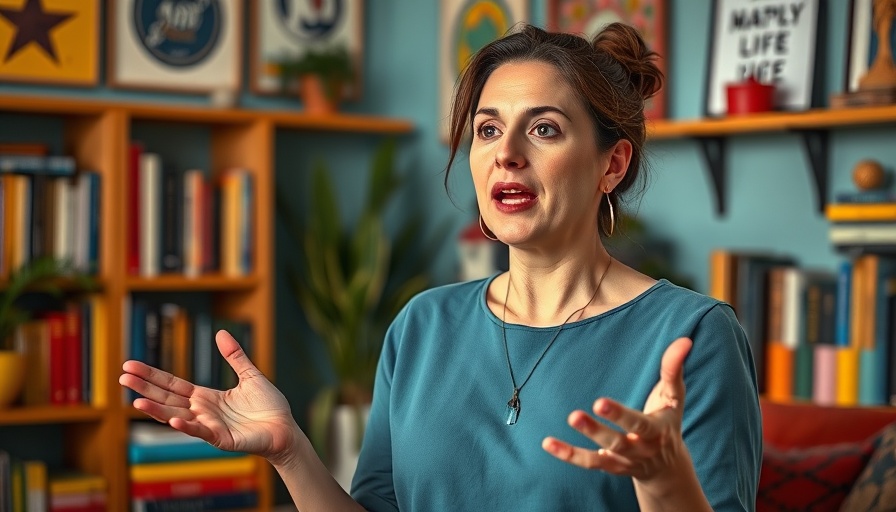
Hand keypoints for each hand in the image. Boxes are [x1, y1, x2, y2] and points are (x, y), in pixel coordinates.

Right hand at [119, 330, 300, 466]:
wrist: (286, 429)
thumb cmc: (268, 406)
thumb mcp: (250, 375)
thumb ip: (235, 356)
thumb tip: (220, 332)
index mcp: (206, 397)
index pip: (172, 385)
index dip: (152, 376)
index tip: (130, 365)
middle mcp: (202, 412)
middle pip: (167, 399)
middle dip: (145, 388)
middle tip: (121, 377)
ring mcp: (210, 427)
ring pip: (177, 416)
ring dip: (156, 410)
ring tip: (135, 400)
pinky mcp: (222, 439)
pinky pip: (202, 432)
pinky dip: (188, 426)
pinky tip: (174, 419)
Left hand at [542, 337, 693, 481]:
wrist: (668, 467)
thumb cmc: (668, 421)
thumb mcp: (675, 397)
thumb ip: (674, 369)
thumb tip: (685, 340)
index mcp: (657, 431)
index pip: (639, 424)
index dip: (619, 415)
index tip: (599, 402)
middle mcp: (640, 450)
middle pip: (617, 443)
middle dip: (596, 431)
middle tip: (574, 416)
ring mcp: (623, 461)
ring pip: (601, 456)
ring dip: (577, 448)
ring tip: (556, 431)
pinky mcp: (609, 467)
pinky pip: (588, 463)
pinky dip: (568, 455)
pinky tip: (547, 443)